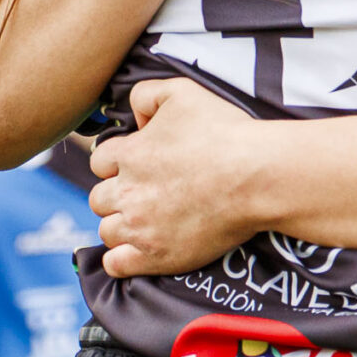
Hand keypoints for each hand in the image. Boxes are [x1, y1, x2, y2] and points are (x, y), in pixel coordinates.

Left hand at [89, 80, 268, 275]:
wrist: (257, 177)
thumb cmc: (225, 133)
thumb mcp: (181, 91)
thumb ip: (145, 94)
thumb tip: (135, 120)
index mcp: (129, 154)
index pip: (100, 162)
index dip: (118, 163)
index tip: (139, 166)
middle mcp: (127, 192)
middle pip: (99, 198)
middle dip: (118, 195)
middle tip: (144, 194)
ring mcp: (140, 227)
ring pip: (107, 231)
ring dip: (120, 226)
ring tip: (144, 222)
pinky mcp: (156, 256)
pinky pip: (116, 265)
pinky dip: (120, 260)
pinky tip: (136, 251)